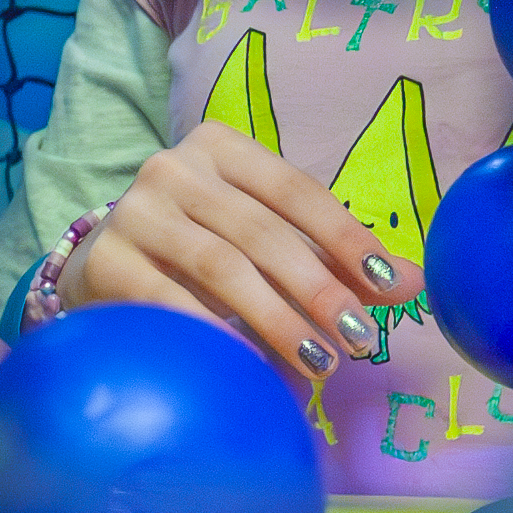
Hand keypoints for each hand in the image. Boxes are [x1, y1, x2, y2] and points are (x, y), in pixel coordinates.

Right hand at [66, 125, 421, 381]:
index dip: (344, 236)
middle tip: (359, 339)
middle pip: (261, 231)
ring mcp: (132, 211)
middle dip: (318, 289)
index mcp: (219, 147)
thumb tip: (414, 283)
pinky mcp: (105, 261)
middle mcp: (171, 167)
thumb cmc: (196, 251)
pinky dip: (218, 334)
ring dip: (278, 318)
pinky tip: (252, 365)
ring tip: (320, 361)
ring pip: (220, 266)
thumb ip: (331, 259)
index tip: (387, 285)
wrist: (99, 269)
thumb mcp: (264, 242)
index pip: (295, 189)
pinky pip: (170, 302)